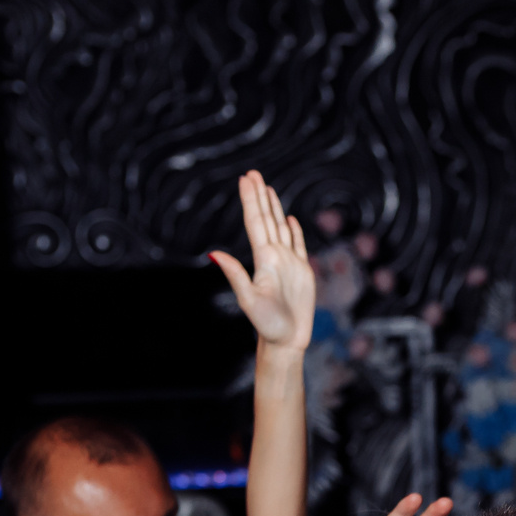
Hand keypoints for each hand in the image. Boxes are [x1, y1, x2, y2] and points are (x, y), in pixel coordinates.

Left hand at [206, 170, 315, 355]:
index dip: (250, 200)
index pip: (255, 222)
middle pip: (266, 219)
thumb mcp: (249, 299)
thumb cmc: (267, 324)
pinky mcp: (302, 272)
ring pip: (281, 227)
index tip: (245, 179)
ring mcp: (288, 263)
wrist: (286, 341)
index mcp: (262, 259)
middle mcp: (274, 257)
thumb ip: (234, 274)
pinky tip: (289, 218)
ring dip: (274, 207)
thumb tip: (213, 253)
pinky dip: (294, 230)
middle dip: (260, 196)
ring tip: (267, 188)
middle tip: (253, 173)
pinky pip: (298, 244)